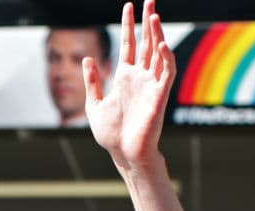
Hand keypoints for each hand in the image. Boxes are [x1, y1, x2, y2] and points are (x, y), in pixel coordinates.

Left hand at [83, 0, 174, 171]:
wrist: (123, 153)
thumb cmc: (111, 134)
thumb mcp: (94, 104)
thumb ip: (92, 82)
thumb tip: (87, 58)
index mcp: (124, 77)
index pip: (128, 44)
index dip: (128, 25)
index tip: (128, 5)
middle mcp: (139, 77)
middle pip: (146, 42)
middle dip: (147, 21)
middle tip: (148, 0)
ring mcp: (151, 84)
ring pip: (157, 52)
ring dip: (157, 34)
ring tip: (154, 15)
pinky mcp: (160, 95)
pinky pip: (167, 72)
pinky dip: (166, 57)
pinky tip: (161, 44)